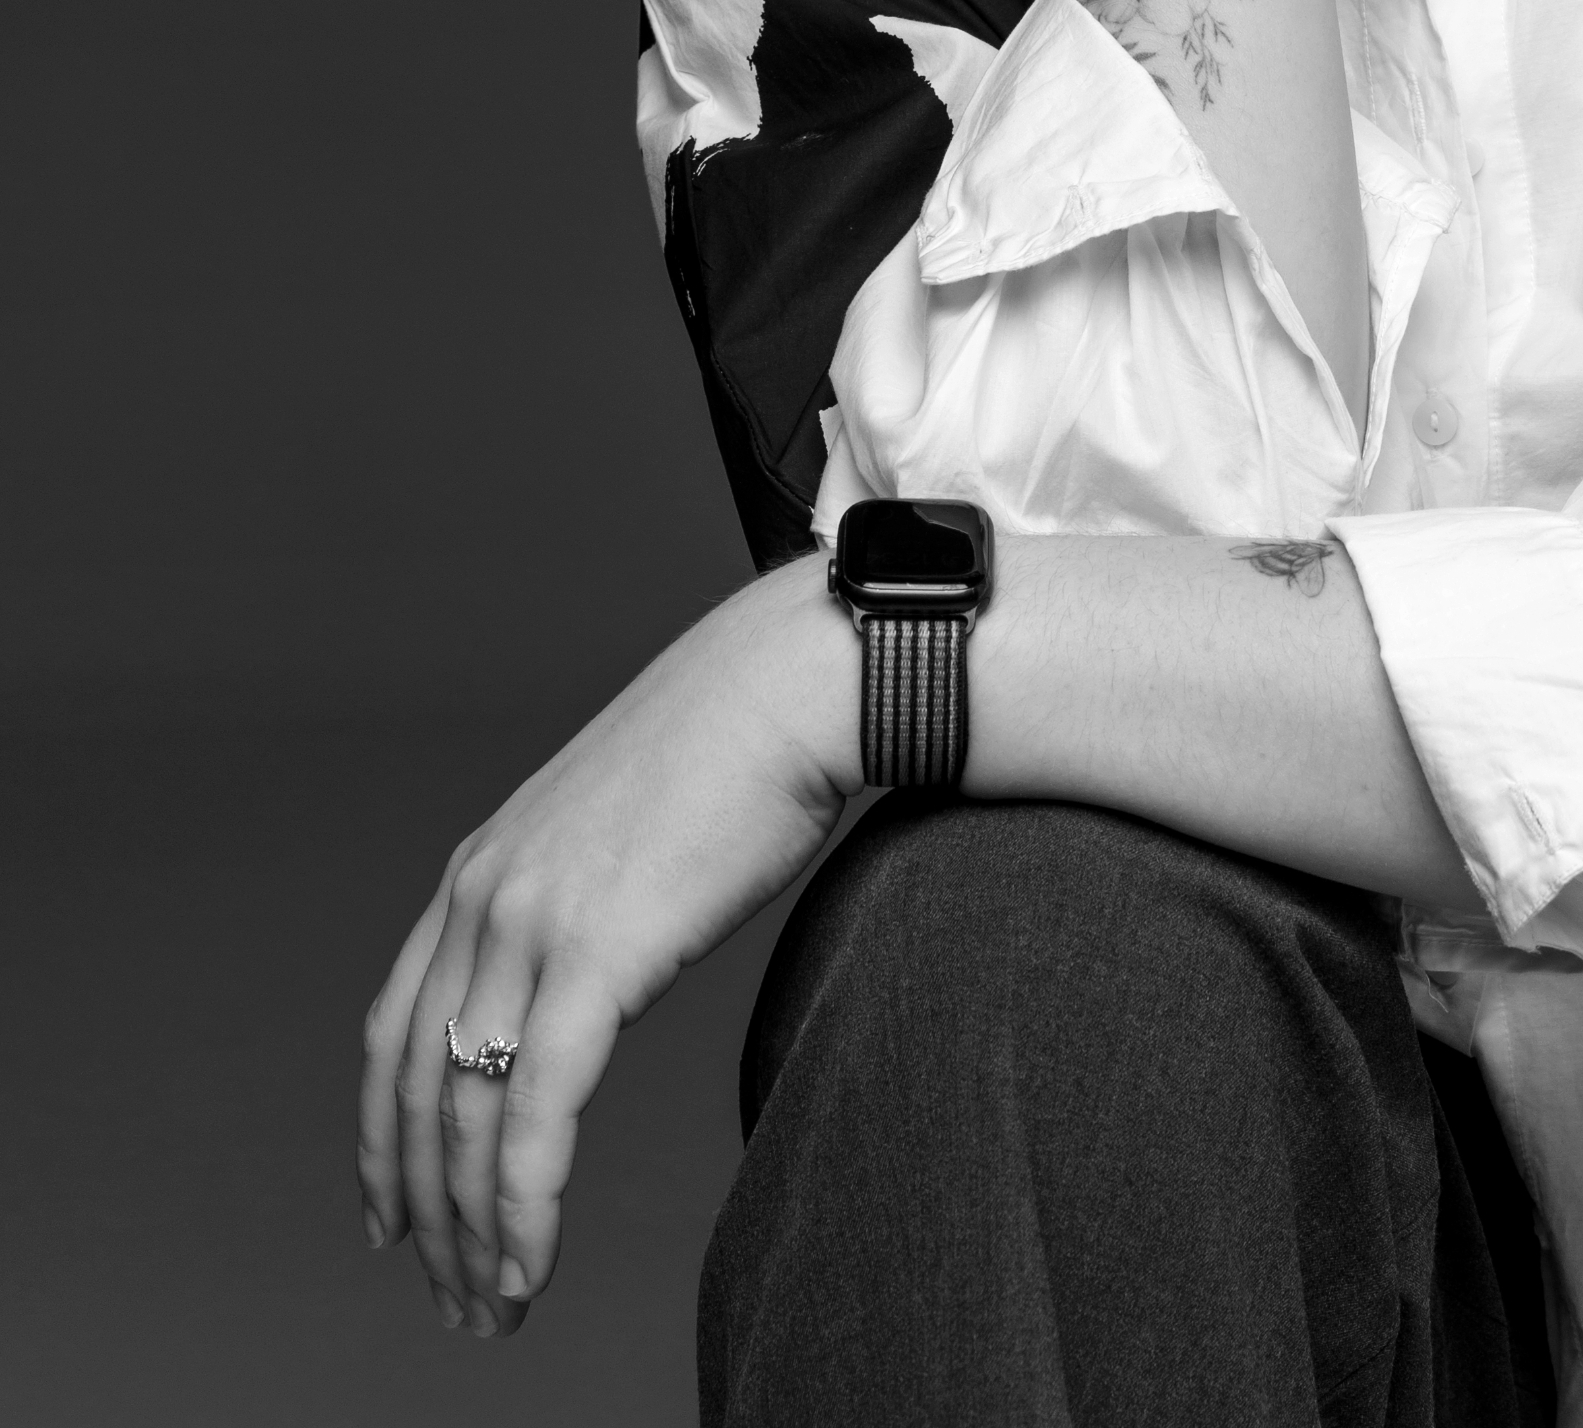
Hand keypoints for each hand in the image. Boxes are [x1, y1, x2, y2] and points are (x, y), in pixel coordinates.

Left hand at [356, 561, 854, 1340]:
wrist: (792, 683)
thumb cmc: (737, 746)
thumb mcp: (619, 827)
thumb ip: (580, 898)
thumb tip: (595, 967)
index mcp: (482, 869)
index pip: (393, 1030)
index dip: (382, 1136)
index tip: (391, 1215)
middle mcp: (483, 896)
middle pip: (413, 1089)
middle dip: (423, 1208)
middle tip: (446, 1293)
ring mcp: (531, 923)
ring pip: (463, 1115)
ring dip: (470, 1230)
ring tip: (490, 1305)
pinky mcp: (595, 955)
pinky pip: (535, 1113)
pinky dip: (523, 1205)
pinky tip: (527, 1265)